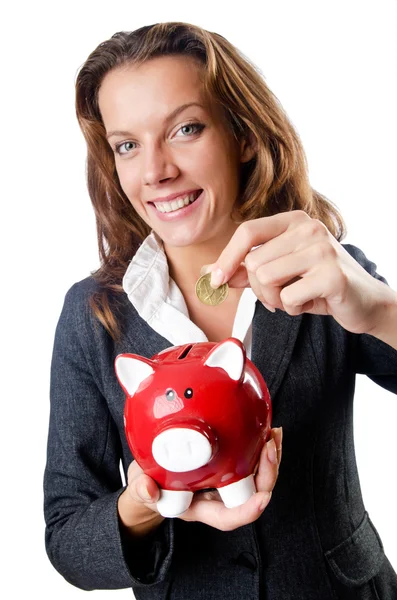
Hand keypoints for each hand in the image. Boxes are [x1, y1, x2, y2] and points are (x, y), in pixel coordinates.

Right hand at [118, 427, 281, 533]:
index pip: (229, 516)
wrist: (151, 477)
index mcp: (200, 508)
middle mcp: (219, 497)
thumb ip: (142, 490)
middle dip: (268, 472)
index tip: (263, 498)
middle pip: (253, 493)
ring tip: (274, 434)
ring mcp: (226, 481)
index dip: (249, 511)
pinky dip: (260, 444)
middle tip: (270, 446)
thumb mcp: (140, 487)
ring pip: (258, 476)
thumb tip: (148, 490)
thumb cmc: (149, 484)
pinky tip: (264, 428)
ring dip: (271, 456)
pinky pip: (252, 459)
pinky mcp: (229, 464)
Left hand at [203, 211, 395, 335]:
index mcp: (294, 221)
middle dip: (259, 289)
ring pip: (265, 279)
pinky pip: (287, 298)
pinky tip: (311, 302)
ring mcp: (321, 249)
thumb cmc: (319, 285)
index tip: (216, 280)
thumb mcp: (281, 274)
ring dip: (275, 300)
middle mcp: (308, 228)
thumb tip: (210, 272)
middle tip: (280, 296)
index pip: (248, 231)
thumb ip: (246, 270)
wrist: (364, 302)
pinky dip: (294, 309)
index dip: (227, 257)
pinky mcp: (331, 275)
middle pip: (253, 261)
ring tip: (297, 297)